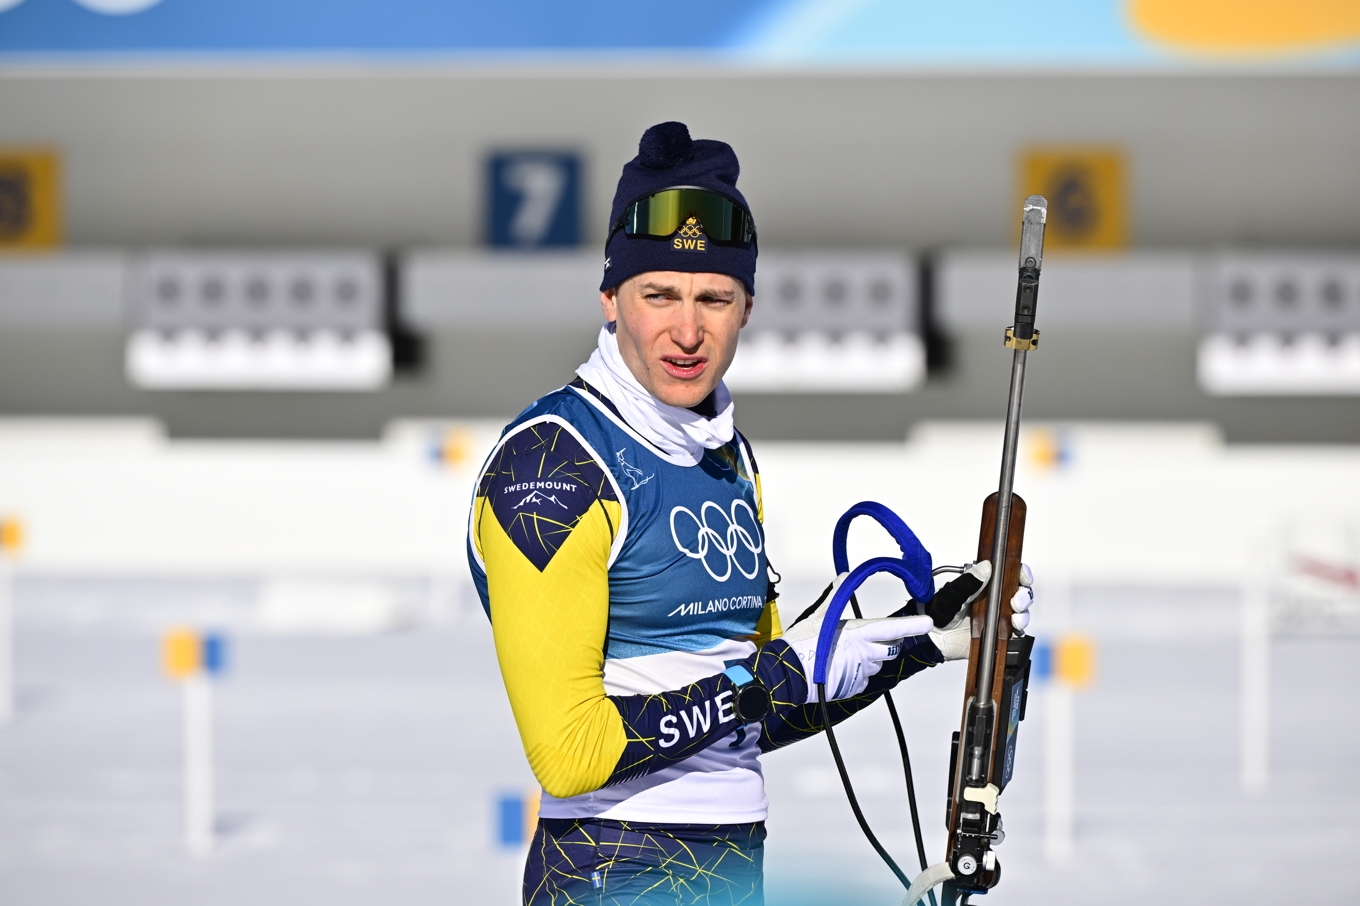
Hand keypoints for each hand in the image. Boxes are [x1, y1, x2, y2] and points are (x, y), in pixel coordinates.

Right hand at [782, 574, 933, 701]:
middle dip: (888, 643)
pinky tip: (841, 668)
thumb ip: (835, 596)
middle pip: (891, 648)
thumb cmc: (803, 644)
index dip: (913, 625)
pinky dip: (857, 674)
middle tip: (872, 639)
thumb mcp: (819, 615)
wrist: (789, 672)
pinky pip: (864, 679)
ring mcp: (861, 672)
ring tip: (846, 654)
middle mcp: (865, 654)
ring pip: (877, 664)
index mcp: (859, 634)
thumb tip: (844, 577)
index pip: (893, 628)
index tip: (927, 622)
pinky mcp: (854, 687)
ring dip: (869, 658)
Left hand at [927, 562, 1034, 660]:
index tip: (1024, 577)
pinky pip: (1016, 630)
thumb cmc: (938, 613)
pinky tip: (1015, 629)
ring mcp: (997, 615)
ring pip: (1021, 612)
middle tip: (1017, 602)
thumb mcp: (952, 594)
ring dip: (1023, 614)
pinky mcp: (998, 632)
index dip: (1021, 574)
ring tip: (1016, 618)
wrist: (932, 638)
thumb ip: (969, 582)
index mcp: (984, 584)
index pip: (1010, 574)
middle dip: (1024, 596)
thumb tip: (986, 567)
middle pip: (1021, 592)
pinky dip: (1019, 630)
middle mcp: (994, 598)